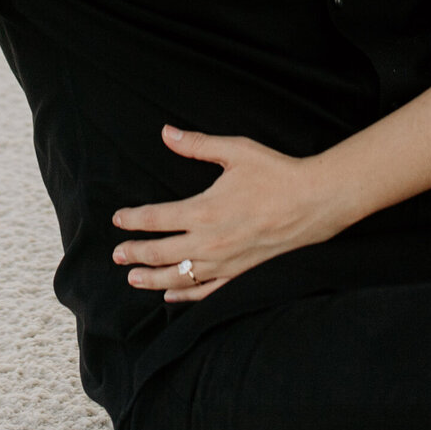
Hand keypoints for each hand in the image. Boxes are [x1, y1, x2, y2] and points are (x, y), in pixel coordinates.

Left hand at [111, 127, 353, 303]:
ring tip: (132, 278)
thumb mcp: (235, 151)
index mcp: (204, 210)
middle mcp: (208, 242)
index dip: (133, 220)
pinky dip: (184, 296)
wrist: (313, 201)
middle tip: (117, 254)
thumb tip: (167, 133)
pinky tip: (171, 296)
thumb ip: (197, 144)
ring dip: (151, 279)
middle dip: (134, 253)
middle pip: (159, 253)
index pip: (156, 219)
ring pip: (177, 278)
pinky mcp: (239, 274)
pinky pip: (204, 292)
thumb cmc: (275, 173)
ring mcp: (223, 263)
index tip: (118, 219)